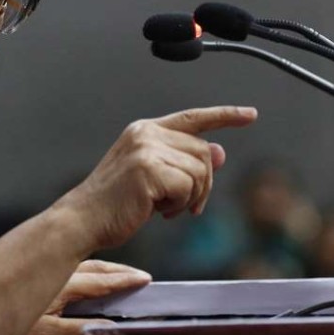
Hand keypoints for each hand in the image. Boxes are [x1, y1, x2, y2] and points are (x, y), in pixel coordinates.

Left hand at [18, 260, 150, 334]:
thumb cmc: (7, 326)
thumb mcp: (45, 334)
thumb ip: (77, 329)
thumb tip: (106, 326)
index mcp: (63, 285)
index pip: (101, 282)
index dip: (124, 281)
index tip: (145, 280)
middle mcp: (57, 272)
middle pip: (96, 268)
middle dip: (119, 271)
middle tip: (140, 276)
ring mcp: (46, 268)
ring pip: (83, 264)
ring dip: (104, 268)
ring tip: (120, 274)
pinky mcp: (35, 268)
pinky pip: (70, 266)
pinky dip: (87, 269)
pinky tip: (86, 275)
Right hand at [61, 106, 257, 251]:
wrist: (83, 220)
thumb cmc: (116, 203)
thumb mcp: (155, 177)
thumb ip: (184, 161)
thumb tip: (221, 151)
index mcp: (145, 130)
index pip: (193, 118)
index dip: (225, 116)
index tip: (250, 114)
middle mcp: (147, 133)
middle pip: (204, 152)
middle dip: (203, 184)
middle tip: (185, 206)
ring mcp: (146, 149)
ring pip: (200, 171)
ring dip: (191, 198)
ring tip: (166, 209)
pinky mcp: (148, 170)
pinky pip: (188, 188)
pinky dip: (179, 206)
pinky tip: (159, 212)